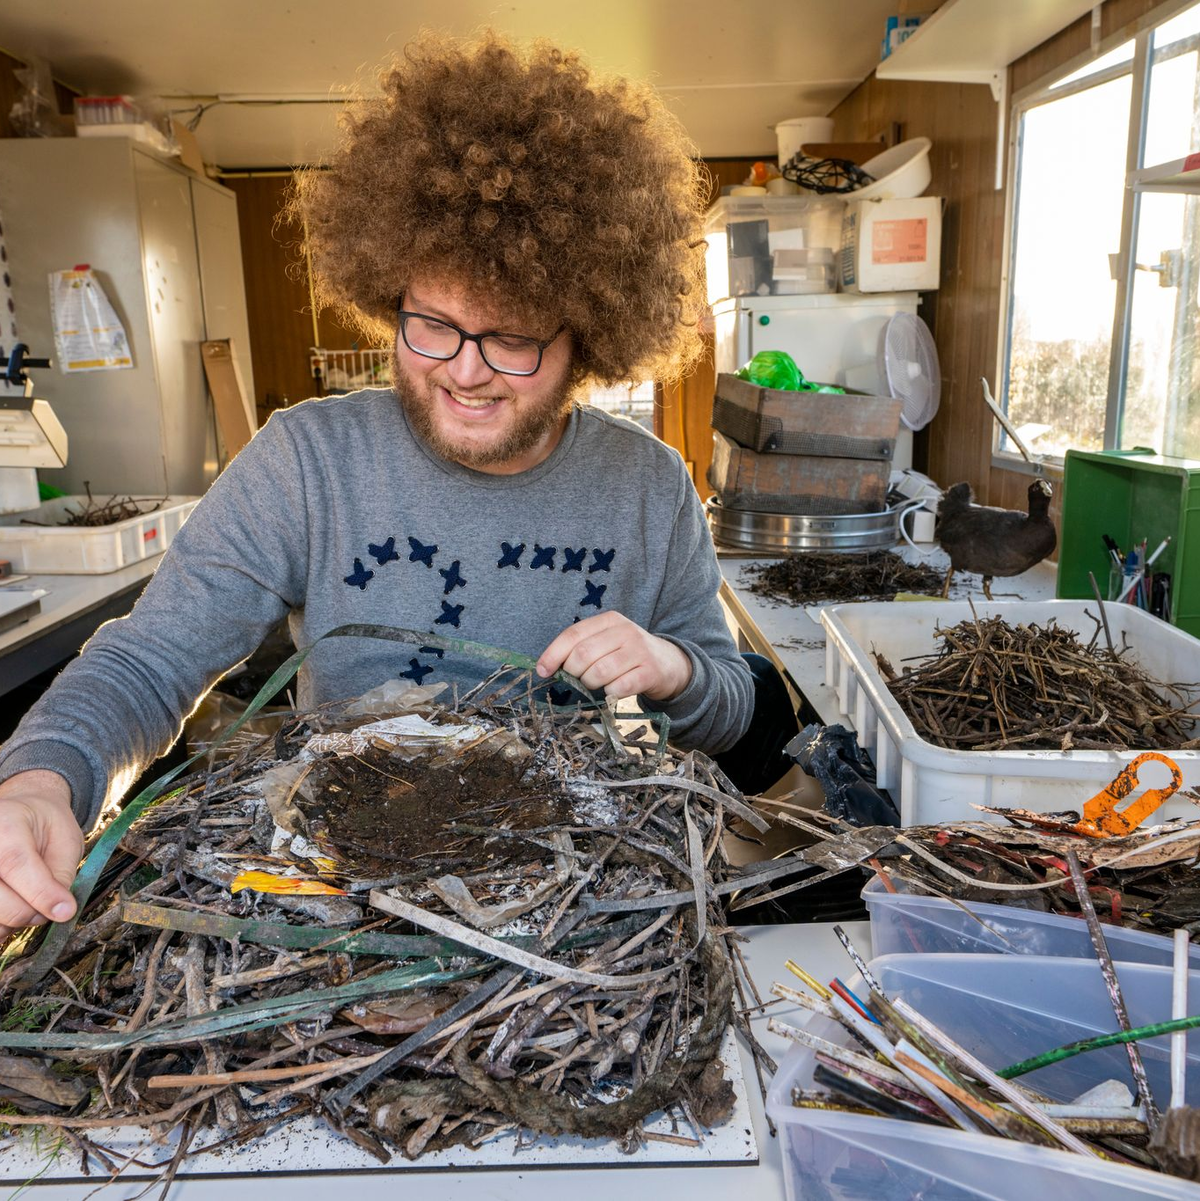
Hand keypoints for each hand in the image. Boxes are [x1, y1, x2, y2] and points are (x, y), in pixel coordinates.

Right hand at [0, 771, 83, 938]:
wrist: (17, 816)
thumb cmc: (44, 826)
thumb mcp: (66, 839)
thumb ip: (62, 873)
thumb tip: (62, 911)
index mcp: (5, 824)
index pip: (16, 863)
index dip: (43, 894)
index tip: (65, 911)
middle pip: (0, 900)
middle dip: (32, 912)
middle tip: (50, 903)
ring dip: (15, 920)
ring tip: (29, 899)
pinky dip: (2, 923)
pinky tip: (12, 906)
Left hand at [536, 612, 692, 701]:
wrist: (669, 664)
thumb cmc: (628, 654)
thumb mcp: (607, 641)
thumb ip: (581, 647)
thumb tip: (546, 667)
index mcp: (609, 620)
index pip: (573, 634)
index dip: (553, 654)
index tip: (542, 671)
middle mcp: (625, 631)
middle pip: (582, 655)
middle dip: (574, 673)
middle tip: (580, 679)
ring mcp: (639, 651)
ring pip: (599, 673)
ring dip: (591, 684)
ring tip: (598, 684)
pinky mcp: (649, 672)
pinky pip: (618, 688)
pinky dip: (609, 693)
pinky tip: (614, 690)